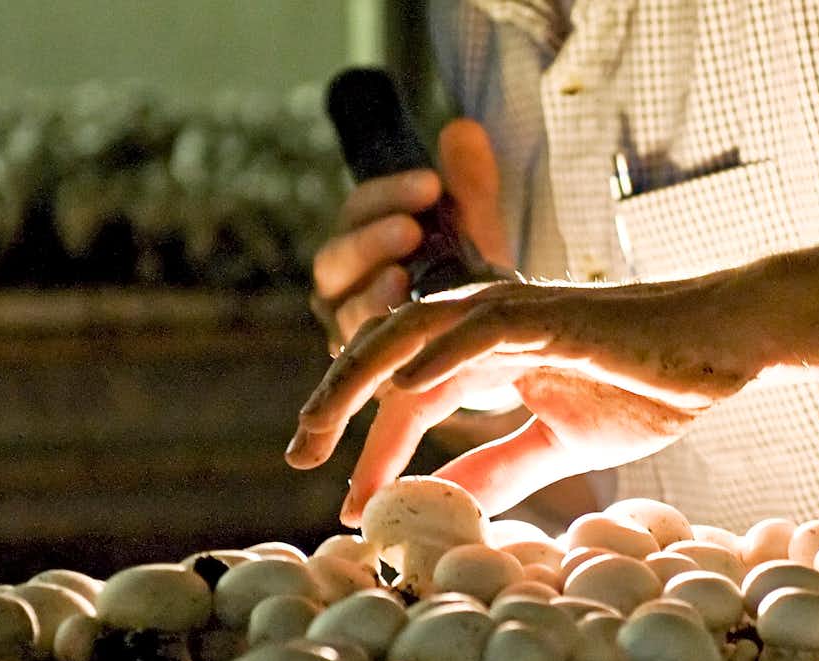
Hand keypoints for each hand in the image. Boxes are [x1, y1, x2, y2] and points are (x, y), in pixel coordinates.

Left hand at [286, 271, 766, 522]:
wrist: (723, 347)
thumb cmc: (651, 384)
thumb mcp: (560, 443)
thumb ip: (503, 467)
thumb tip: (451, 506)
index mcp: (489, 354)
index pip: (410, 399)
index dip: (373, 450)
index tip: (349, 508)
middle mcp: (488, 325)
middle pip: (387, 354)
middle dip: (337, 404)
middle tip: (298, 458)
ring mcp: (517, 315)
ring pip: (413, 335)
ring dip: (361, 379)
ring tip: (321, 426)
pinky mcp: (551, 316)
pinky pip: (479, 331)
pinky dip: (436, 355)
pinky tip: (402, 389)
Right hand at [307, 118, 508, 353]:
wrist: (484, 348)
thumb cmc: (469, 280)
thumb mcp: (475, 229)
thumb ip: (469, 184)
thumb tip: (462, 129)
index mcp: (360, 239)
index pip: (359, 209)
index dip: (389, 193)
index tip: (432, 183)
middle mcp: (342, 285)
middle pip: (335, 259)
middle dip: (370, 241)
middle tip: (411, 230)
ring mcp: (346, 329)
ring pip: (342, 309)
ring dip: (370, 293)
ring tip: (403, 278)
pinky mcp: (362, 373)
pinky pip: (359, 358)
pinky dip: (379, 343)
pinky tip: (410, 331)